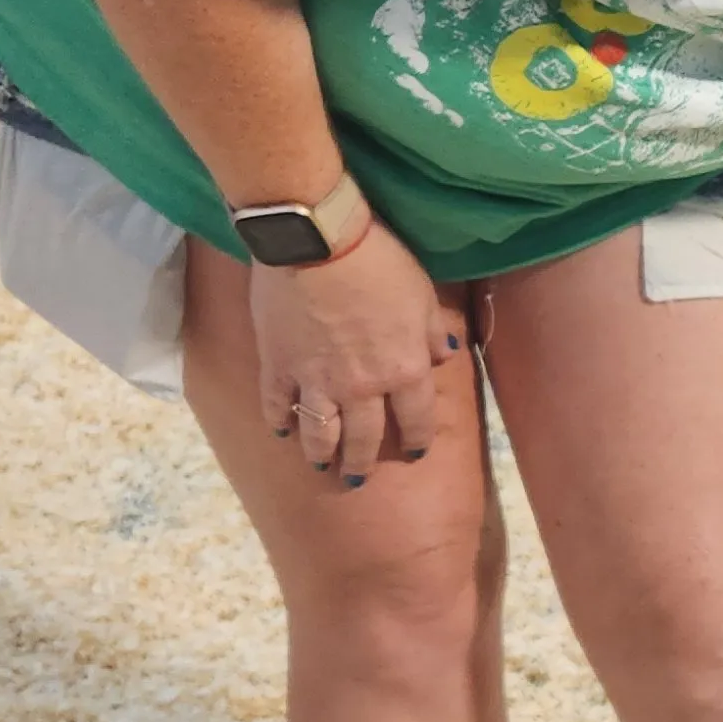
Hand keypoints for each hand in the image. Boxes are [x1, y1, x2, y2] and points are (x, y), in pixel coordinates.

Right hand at [250, 218, 463, 485]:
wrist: (317, 244)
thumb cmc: (380, 262)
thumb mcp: (422, 294)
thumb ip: (433, 332)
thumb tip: (445, 357)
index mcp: (404, 371)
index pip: (417, 419)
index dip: (418, 439)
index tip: (416, 452)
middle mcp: (361, 388)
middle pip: (364, 438)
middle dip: (363, 462)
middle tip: (358, 477)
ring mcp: (315, 382)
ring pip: (319, 434)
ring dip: (321, 454)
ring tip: (322, 465)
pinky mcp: (277, 367)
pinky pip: (277, 406)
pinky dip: (279, 421)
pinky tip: (280, 431)